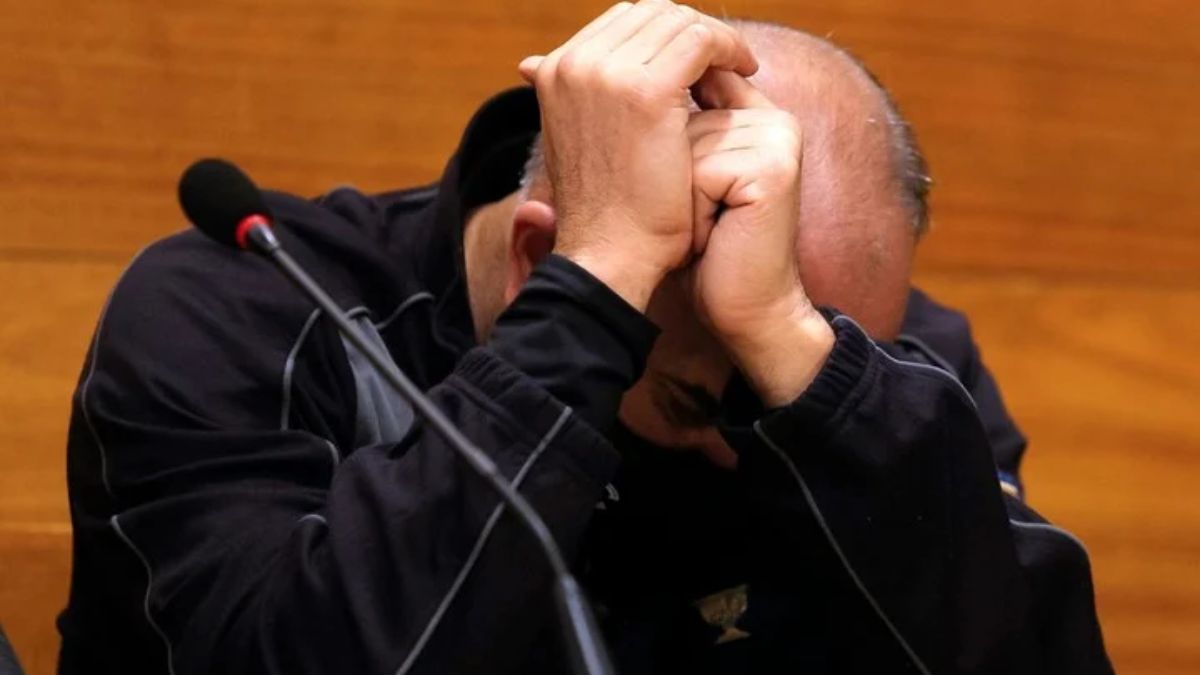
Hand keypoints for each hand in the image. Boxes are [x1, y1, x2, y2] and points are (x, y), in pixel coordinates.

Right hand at [518, 0, 756, 310]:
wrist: (610, 254)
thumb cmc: (606, 209)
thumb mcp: (577, 139)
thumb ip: (576, 97)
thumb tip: (534, 66)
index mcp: (554, 70)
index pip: (622, 22)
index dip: (665, 32)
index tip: (697, 59)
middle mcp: (572, 63)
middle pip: (650, 14)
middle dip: (691, 31)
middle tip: (725, 56)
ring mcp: (605, 73)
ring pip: (679, 22)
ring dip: (716, 39)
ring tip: (739, 65)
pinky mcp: (644, 90)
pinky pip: (702, 41)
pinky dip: (730, 48)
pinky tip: (746, 71)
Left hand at [686, 71, 833, 405]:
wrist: (748, 308)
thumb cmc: (711, 250)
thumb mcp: (692, 179)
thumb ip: (687, 131)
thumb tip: (647, 95)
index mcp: (762, 115)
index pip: (693, 96)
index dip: (674, 153)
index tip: (700, 199)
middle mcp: (777, 121)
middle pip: (684, 122)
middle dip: (677, 178)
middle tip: (707, 220)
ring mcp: (779, 142)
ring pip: (687, 146)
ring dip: (682, 198)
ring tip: (709, 228)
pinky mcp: (773, 170)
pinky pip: (700, 174)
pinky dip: (693, 215)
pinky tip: (714, 237)